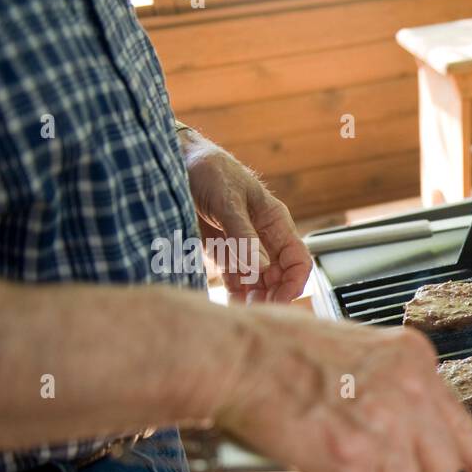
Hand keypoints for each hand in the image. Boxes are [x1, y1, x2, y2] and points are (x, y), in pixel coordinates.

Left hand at [180, 129, 311, 304]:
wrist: (173, 160)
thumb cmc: (207, 169)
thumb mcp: (227, 200)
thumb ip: (243, 235)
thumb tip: (259, 268)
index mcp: (275, 222)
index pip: (298, 260)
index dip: (293, 282)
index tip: (279, 298)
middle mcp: (263, 238)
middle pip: (279, 277)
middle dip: (272, 295)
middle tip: (256, 310)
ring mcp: (243, 247)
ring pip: (259, 283)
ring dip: (253, 299)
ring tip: (242, 311)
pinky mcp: (222, 253)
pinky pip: (235, 280)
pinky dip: (235, 295)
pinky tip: (231, 305)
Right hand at [213, 304, 471, 471]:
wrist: (228, 354)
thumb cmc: (273, 347)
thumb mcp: (356, 347)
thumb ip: (390, 386)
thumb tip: (405, 429)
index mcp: (411, 360)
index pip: (463, 423)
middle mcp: (406, 392)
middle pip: (438, 468)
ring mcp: (380, 426)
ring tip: (330, 467)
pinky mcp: (347, 458)